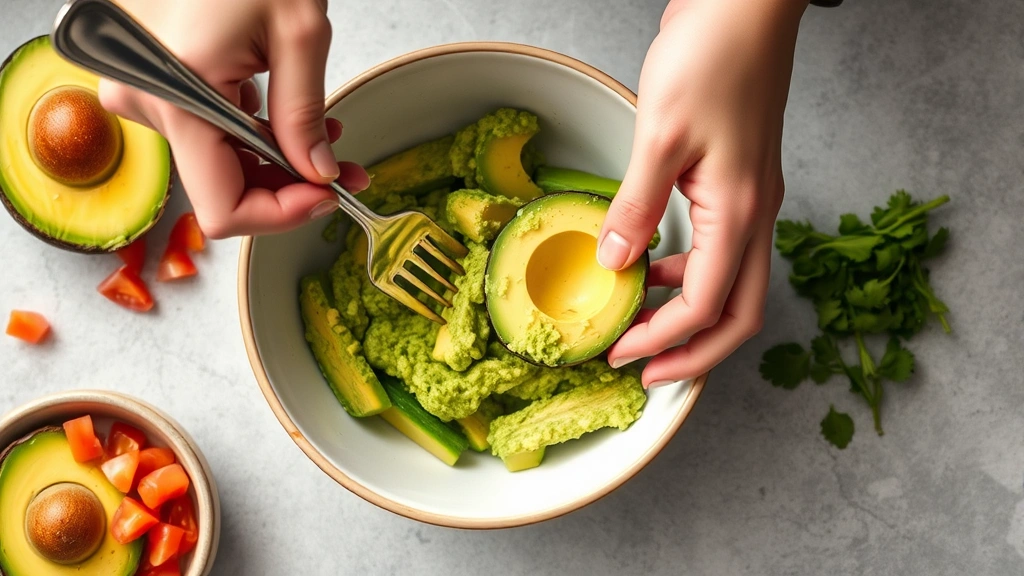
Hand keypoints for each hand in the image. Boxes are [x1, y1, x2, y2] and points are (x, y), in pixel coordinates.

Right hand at [98, 0, 368, 237]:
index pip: (222, 208)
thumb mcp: (298, 33)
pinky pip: (209, 131)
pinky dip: (256, 136)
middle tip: (346, 175)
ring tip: (332, 142)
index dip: (280, 215)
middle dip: (290, 188)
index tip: (326, 197)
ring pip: (220, 162)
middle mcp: (146, 102)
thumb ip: (306, 115)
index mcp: (177, 97)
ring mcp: (147, 92)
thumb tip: (319, 174)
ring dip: (279, 163)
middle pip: (223, 187)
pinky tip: (294, 121)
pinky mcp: (159, 81)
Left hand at [599, 0, 808, 386]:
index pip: (706, 307)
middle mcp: (755, 215)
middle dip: (691, 353)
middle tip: (645, 372)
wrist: (746, 5)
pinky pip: (719, 251)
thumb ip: (636, 207)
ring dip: (688, 316)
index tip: (620, 355)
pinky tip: (652, 267)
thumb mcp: (661, 135)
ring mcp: (752, 200)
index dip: (663, 341)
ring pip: (731, 286)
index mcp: (739, 212)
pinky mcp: (739, 183)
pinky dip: (686, 274)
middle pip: (736, 315)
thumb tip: (613, 263)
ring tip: (641, 327)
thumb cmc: (713, 57)